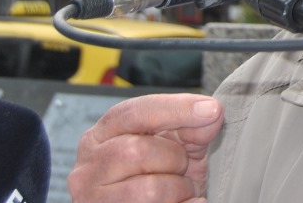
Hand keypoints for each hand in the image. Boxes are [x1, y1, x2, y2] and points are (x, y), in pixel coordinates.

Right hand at [70, 93, 224, 202]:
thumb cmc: (156, 175)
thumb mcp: (174, 146)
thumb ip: (190, 128)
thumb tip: (211, 113)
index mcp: (102, 135)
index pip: (134, 113)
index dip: (175, 108)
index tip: (212, 110)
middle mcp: (89, 168)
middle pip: (137, 151)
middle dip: (174, 158)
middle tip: (182, 166)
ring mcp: (94, 199)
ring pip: (149, 190)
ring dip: (178, 189)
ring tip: (179, 189)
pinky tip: (184, 202)